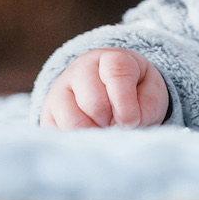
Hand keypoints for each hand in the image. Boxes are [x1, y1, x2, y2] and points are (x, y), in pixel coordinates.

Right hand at [41, 48, 169, 128]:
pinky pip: (58, 133)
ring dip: (94, 132)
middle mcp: (81, 69)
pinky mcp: (47, 113)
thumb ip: (145, 108)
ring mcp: (60, 89)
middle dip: (110, 120)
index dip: (126, 103)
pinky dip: (77, 141)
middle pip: (94, 103)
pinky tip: (89, 135)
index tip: (133, 121)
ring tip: (103, 128)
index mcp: (110, 58)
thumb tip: (122, 125)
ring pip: (73, 120)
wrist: (116, 99)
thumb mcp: (151, 96)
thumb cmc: (138, 96)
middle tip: (117, 123)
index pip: (117, 72)